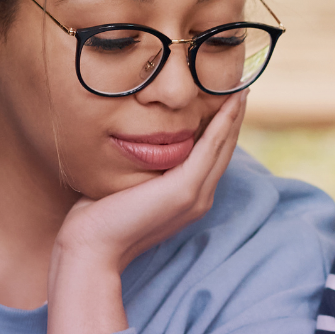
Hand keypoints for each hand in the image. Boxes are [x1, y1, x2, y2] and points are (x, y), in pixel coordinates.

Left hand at [45, 91, 246, 333]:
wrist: (93, 247)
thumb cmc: (98, 218)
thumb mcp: (125, 184)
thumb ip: (139, 168)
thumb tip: (130, 142)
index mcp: (187, 198)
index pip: (211, 157)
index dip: (221, 129)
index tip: (226, 100)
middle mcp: (199, 198)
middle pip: (224, 150)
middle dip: (234, 118)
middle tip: (242, 86)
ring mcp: (195, 195)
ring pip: (223, 146)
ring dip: (234, 115)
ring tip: (241, 88)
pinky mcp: (185, 190)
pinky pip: (211, 147)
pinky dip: (223, 123)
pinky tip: (229, 102)